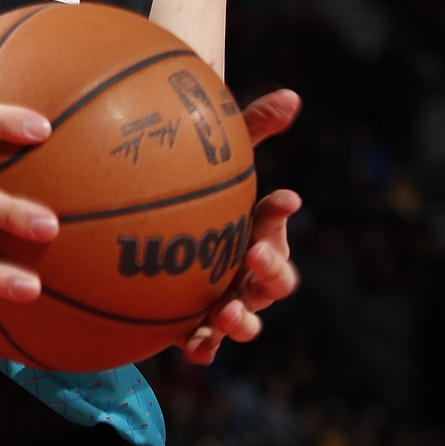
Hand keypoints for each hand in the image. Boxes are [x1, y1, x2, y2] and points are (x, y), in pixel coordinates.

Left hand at [182, 88, 301, 365]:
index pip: (275, 224)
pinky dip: (203, 349)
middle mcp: (244, 271)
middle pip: (274, 280)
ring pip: (245, 318)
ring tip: (229, 315)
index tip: (283, 197)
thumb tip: (292, 96)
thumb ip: (250, 127)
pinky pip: (203, 343)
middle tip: (254, 255)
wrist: (152, 229)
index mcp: (255, 231)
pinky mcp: (193, 325)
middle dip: (271, 272)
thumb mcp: (216, 155)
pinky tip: (193, 348)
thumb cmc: (193, 187)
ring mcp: (222, 300)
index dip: (280, 215)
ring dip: (243, 320)